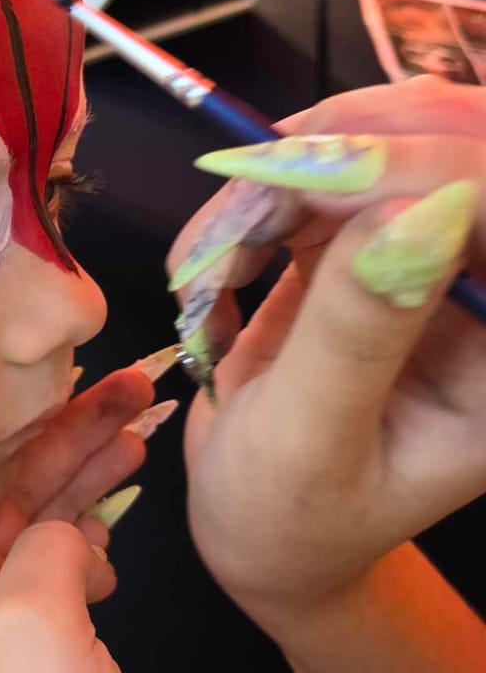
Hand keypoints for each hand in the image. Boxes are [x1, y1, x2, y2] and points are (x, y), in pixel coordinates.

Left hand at [0, 364, 201, 672]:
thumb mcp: (34, 630)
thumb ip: (41, 549)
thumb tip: (63, 525)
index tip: (58, 375)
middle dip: (56, 437)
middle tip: (130, 388)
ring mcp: (6, 662)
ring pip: (34, 539)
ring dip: (79, 484)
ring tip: (138, 438)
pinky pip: (63, 590)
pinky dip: (90, 546)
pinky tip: (116, 543)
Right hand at [171, 78, 485, 626]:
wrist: (259, 533)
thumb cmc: (289, 519)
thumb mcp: (310, 444)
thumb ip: (356, 333)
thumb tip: (411, 207)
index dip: (421, 164)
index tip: (304, 179)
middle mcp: (484, 289)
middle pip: (454, 139)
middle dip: (345, 148)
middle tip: (248, 194)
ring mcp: (428, 257)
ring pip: (380, 139)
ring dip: (280, 177)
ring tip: (213, 263)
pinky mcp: (369, 241)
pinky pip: (322, 169)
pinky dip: (252, 201)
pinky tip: (216, 272)